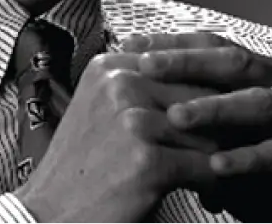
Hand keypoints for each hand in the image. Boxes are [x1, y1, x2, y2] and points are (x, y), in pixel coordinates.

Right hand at [13, 51, 226, 223]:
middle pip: (199, 95)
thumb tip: (198, 73)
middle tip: (221, 150)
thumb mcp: (101, 106)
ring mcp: (133, 121)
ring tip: (208, 174)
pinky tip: (204, 193)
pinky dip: (211, 184)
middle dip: (216, 126)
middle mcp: (120, 85)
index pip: (181, 63)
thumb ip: (139, 83)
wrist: (50, 214)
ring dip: (215, 158)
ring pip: (208, 131)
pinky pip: (206, 166)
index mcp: (110, 66)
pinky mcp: (147, 161)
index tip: (219, 110)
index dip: (207, 88)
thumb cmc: (83, 164)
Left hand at [122, 32, 271, 223]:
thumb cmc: (269, 184)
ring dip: (215, 108)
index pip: (215, 46)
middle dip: (187, 62)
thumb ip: (189, 128)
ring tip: (176, 116)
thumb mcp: (222, 150)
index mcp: (268, 75)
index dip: (173, 44)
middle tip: (145, 66)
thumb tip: (129, 106)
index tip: (129, 47)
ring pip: (260, 101)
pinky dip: (250, 157)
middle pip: (235, 62)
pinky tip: (218, 166)